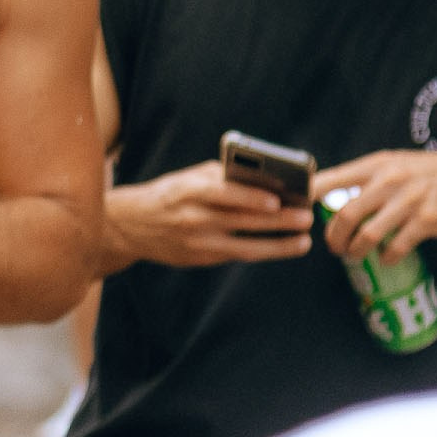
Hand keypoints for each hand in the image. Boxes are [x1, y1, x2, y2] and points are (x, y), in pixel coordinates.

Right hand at [106, 160, 312, 268]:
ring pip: (243, 246)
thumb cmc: (170, 194)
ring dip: (277, 243)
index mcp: (187, 191)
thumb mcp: (188, 178)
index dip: (249, 197)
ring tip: (303, 240)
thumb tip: (267, 180)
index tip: (275, 199)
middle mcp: (191, 218)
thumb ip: (222, 177)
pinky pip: (237, 255)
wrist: (130, 225)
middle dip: (276, 221)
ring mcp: (196, 242)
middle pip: (240, 221)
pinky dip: (263, 251)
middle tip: (305, 217)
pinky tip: (284, 247)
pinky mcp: (200, 259)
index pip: (221, 193)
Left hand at [315, 149, 436, 263]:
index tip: (294, 214)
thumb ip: (360, 179)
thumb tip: (319, 194)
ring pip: (368, 235)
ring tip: (353, 254)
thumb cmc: (422, 173)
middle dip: (333, 238)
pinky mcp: (427, 221)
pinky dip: (385, 258)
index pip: (329, 180)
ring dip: (355, 251)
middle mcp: (390, 180)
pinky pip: (396, 247)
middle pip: (345, 216)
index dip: (306, 199)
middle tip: (334, 247)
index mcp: (375, 165)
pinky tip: (384, 258)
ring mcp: (409, 201)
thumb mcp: (391, 164)